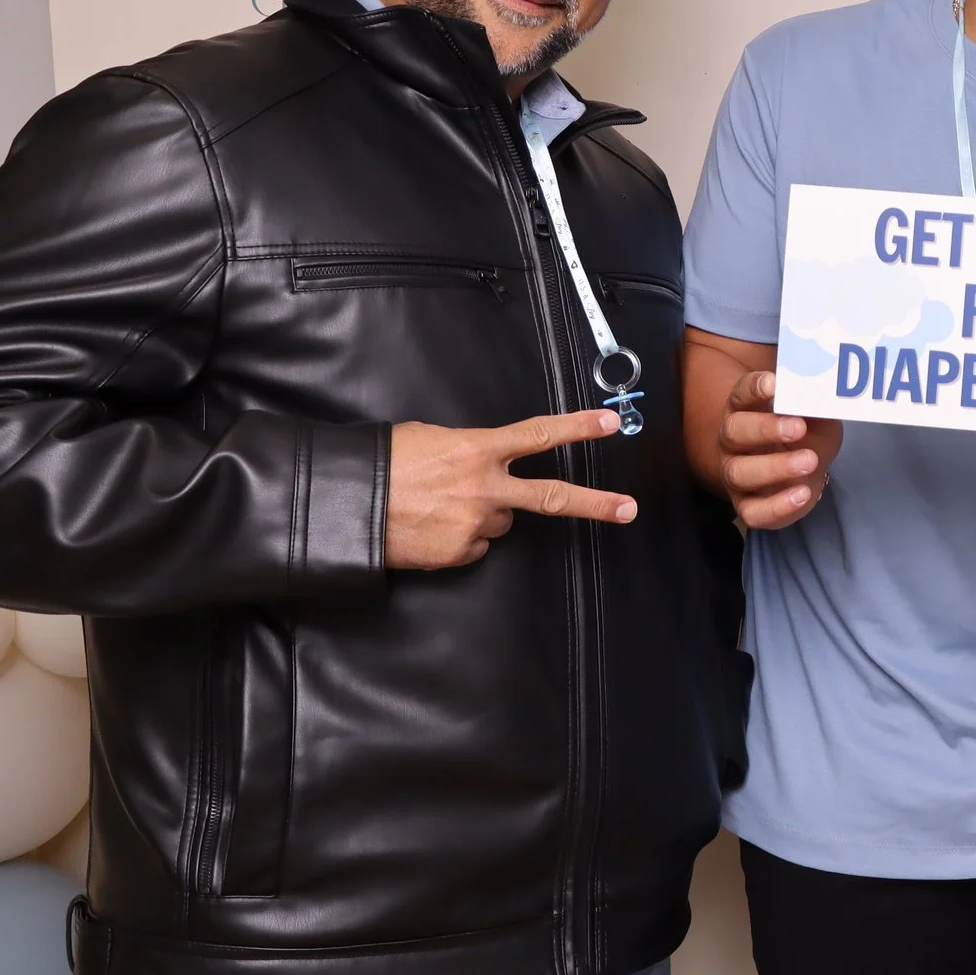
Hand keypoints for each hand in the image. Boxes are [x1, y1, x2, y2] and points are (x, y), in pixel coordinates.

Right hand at [386, 410, 635, 571]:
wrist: (347, 503)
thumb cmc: (385, 463)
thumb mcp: (430, 438)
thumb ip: (470, 450)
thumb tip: (483, 464)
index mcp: (478, 449)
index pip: (538, 435)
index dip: (577, 428)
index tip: (610, 422)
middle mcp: (485, 487)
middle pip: (551, 496)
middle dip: (595, 503)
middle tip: (628, 509)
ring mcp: (475, 522)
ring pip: (501, 520)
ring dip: (483, 513)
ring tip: (441, 505)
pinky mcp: (460, 552)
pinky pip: (475, 544)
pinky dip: (461, 536)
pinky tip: (433, 526)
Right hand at [711, 370, 842, 531]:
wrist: (805, 472)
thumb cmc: (806, 436)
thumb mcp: (818, 417)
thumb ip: (817, 405)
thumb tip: (825, 391)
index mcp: (747, 409)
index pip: (742, 394)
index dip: (755, 388)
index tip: (774, 384)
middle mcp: (733, 440)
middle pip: (734, 431)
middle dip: (765, 428)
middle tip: (798, 428)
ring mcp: (736, 473)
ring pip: (740, 472)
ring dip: (775, 467)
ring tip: (809, 461)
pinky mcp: (746, 505)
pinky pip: (752, 512)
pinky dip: (776, 506)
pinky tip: (802, 494)